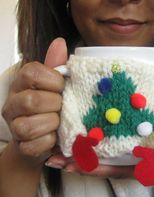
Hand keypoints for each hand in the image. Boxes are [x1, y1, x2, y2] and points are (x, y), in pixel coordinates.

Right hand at [1, 38, 66, 166]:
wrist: (43, 137)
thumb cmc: (51, 106)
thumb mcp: (55, 85)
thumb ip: (56, 65)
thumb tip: (60, 42)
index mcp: (22, 83)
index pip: (32, 72)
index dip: (53, 80)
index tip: (62, 87)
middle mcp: (13, 102)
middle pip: (32, 100)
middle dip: (55, 104)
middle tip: (62, 106)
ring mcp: (15, 125)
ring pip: (30, 124)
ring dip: (52, 124)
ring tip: (59, 122)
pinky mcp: (21, 145)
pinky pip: (35, 145)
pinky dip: (50, 141)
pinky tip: (54, 136)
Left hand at [47, 122, 153, 182]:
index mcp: (143, 165)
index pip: (114, 168)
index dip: (93, 167)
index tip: (72, 165)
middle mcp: (130, 161)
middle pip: (100, 164)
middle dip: (77, 162)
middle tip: (54, 159)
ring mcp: (126, 153)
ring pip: (99, 156)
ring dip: (78, 153)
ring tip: (57, 151)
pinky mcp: (125, 143)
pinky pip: (104, 146)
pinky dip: (90, 143)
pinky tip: (78, 137)